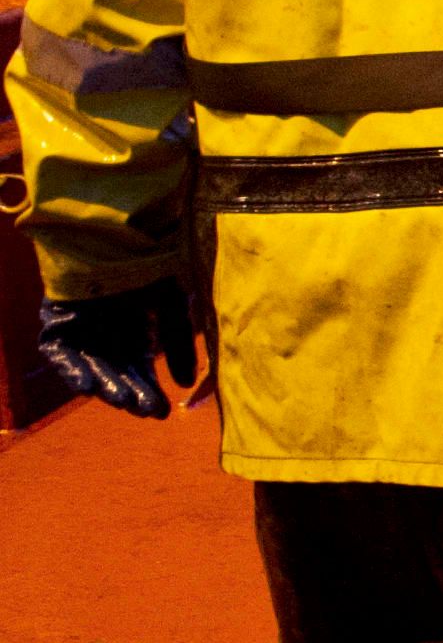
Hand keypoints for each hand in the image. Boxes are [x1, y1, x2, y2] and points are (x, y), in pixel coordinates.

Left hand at [36, 278, 200, 418]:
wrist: (116, 230)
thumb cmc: (149, 263)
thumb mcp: (172, 305)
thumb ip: (178, 344)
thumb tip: (184, 386)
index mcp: (134, 329)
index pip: (139, 369)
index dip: (148, 390)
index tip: (160, 412)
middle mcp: (106, 331)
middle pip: (114, 371)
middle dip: (128, 390)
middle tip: (142, 409)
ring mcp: (79, 326)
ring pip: (88, 365)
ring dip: (103, 384)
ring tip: (119, 400)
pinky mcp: (56, 319)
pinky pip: (59, 351)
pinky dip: (72, 369)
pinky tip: (87, 387)